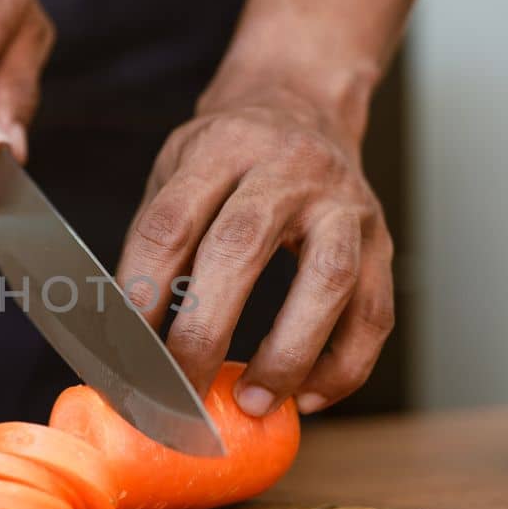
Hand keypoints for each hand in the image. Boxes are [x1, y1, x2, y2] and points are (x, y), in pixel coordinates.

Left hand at [115, 89, 394, 416]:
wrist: (303, 106)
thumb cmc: (229, 155)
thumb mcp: (178, 168)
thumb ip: (158, 239)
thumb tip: (128, 335)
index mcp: (221, 147)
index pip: (171, 222)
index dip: (144, 290)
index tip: (125, 351)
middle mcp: (288, 169)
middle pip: (242, 247)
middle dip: (204, 330)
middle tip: (179, 392)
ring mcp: (344, 204)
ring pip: (327, 281)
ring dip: (287, 353)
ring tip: (253, 403)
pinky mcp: (382, 241)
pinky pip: (373, 313)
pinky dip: (343, 366)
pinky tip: (306, 397)